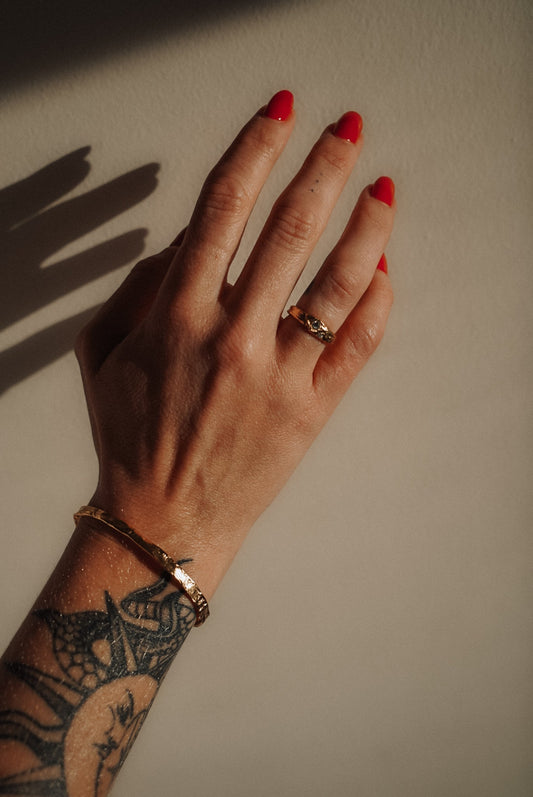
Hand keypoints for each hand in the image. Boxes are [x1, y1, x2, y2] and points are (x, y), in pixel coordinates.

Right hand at [75, 91, 394, 596]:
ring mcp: (278, 375)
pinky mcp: (312, 411)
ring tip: (384, 187)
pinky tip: (384, 271)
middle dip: (324, 166)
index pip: (223, 205)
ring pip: (339, 282)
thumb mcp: (101, 352)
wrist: (164, 520)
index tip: (281, 113)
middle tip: (347, 129)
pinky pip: (359, 346)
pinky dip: (378, 302)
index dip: (255, 146)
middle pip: (290, 228)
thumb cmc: (130, 435)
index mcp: (177, 313)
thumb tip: (184, 241)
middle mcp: (232, 335)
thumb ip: (136, 287)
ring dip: (367, 226)